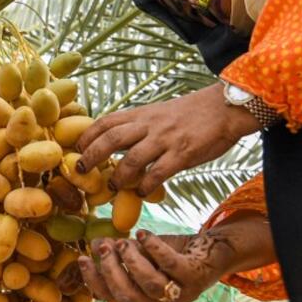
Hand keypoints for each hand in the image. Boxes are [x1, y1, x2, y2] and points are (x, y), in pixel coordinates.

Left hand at [76, 83, 259, 195]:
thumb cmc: (192, 114)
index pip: (105, 122)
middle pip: (110, 139)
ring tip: (111, 187)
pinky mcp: (183, 153)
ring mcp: (165, 139)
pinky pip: (158, 173)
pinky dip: (146, 186)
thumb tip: (118, 146)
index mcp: (142, 114)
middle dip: (90, 156)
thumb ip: (140, 127)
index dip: (86, 136)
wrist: (225, 108)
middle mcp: (149, 124)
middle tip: (80, 172)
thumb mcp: (159, 113)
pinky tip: (141, 193)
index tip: (75, 150)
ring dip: (117, 176)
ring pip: (131, 159)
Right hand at [77, 231, 234, 301]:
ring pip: (151, 285)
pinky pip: (172, 265)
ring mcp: (181, 291)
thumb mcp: (145, 254)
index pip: (114, 297)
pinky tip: (142, 234)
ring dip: (132, 262)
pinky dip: (154, 249)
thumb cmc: (175, 252)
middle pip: (129, 296)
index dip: (95, 281)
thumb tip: (94, 243)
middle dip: (111, 272)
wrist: (215, 249)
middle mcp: (162, 301)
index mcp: (146, 298)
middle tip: (103, 248)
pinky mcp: (196, 276)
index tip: (81, 259)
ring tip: (124, 241)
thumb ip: (122, 252)